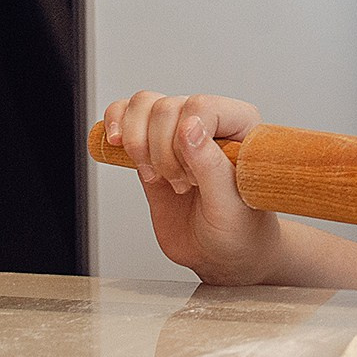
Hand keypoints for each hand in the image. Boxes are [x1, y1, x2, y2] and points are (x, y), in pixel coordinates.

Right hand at [102, 92, 280, 285]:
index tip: (193, 176)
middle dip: (161, 152)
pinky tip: (117, 145)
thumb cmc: (240, 229)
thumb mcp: (229, 204)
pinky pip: (125, 115)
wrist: (222, 253)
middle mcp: (211, 122)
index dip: (184, 141)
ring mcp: (178, 133)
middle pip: (166, 107)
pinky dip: (113, 124)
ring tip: (156, 175)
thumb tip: (189, 126)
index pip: (201, 106)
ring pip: (143, 104)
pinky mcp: (151, 146)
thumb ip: (211, 164)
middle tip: (180, 185)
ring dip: (138, 142)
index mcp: (242, 127)